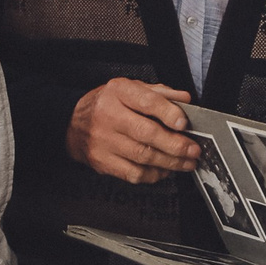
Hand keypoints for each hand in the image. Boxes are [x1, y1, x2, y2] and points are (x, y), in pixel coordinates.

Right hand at [67, 79, 199, 183]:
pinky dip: (154, 175)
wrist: (72, 124)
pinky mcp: (103, 162)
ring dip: (170, 162)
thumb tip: (185, 101)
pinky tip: (165, 170)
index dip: (168, 113)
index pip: (146, 102)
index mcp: (118, 93)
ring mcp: (104, 141)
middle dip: (176, 144)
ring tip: (186, 162)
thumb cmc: (106, 105)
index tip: (184, 123)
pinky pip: (133, 173)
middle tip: (193, 150)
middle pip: (147, 133)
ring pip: (143, 156)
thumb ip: (159, 93)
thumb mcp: (130, 89)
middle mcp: (109, 115)